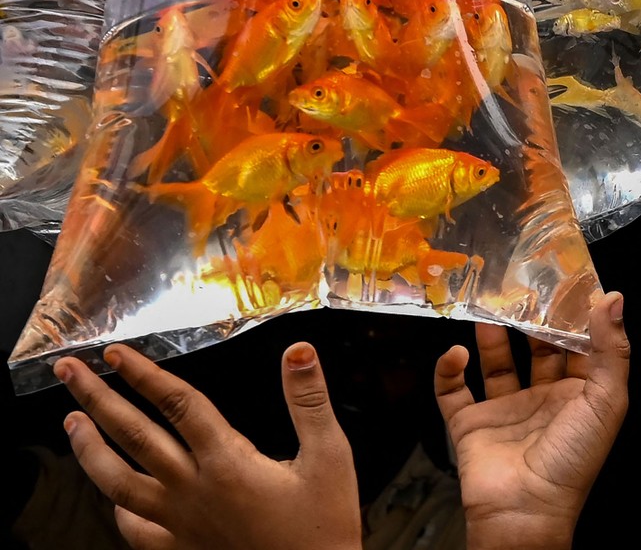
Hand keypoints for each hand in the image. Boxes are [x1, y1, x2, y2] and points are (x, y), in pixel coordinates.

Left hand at [53, 342, 361, 549]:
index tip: (117, 352)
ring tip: (72, 423)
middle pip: (133, 436)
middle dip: (97, 398)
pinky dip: (117, 508)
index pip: (177, 405)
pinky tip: (112, 496)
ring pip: (118, 484)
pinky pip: (135, 529)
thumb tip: (298, 353)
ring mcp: (181, 524)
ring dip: (89, 450)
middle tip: (69, 370)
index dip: (144, 374)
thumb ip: (310, 402)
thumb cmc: (323, 528)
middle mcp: (194, 491)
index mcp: (228, 463)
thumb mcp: (330, 457)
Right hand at [434, 291, 629, 549]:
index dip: (572, 314)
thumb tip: (612, 298)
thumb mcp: (605, 401)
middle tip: (521, 286)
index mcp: (578, 395)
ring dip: (491, 337)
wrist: (523, 510)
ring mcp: (504, 410)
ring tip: (488, 310)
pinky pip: (453, 390)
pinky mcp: (469, 423)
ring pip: (496, 362)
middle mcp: (542, 399)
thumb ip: (611, 349)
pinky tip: (456, 353)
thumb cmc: (571, 460)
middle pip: (536, 349)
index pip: (578, 345)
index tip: (563, 278)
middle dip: (531, 319)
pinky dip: (448, 369)